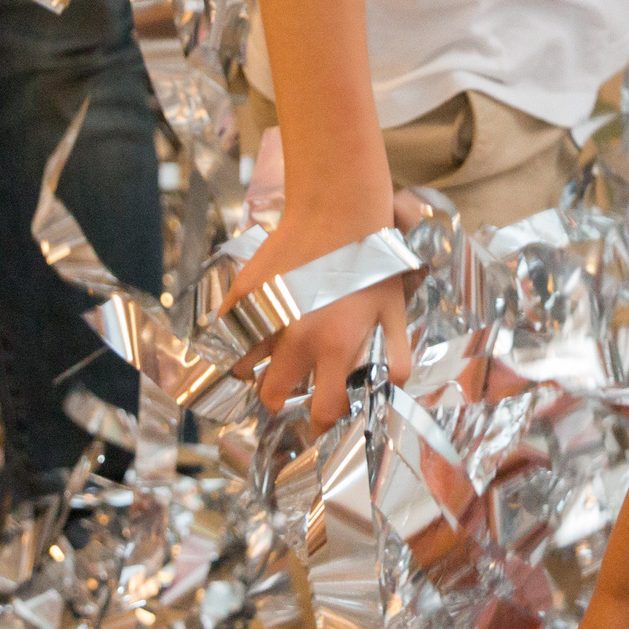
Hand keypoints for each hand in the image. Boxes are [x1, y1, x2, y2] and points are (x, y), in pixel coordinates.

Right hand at [222, 203, 412, 428]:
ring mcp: (266, 315)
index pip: (322, 411)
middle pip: (273, 395)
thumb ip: (395, 359)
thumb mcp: (397, 310)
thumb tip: (384, 395)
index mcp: (337, 346)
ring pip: (245, 366)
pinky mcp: (244, 293)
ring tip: (276, 348)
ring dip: (258, 365)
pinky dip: (241, 331)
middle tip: (295, 381)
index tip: (322, 416)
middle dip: (283, 396)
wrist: (338, 206)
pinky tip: (261, 318)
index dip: (323, 422)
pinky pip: (231, 329)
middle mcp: (296, 337)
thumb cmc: (374, 258)